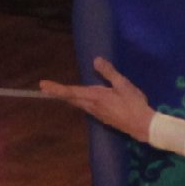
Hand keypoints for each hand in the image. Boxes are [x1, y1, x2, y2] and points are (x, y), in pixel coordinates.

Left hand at [42, 57, 161, 142]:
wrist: (141, 125)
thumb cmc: (133, 103)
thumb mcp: (123, 84)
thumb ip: (108, 72)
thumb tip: (95, 60)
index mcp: (95, 96)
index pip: (71, 92)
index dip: (56, 88)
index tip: (42, 86)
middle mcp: (91, 106)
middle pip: (71, 98)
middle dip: (58, 92)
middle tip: (44, 87)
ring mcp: (96, 113)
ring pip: (77, 103)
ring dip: (67, 97)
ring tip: (57, 91)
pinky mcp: (101, 117)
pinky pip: (85, 107)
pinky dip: (77, 101)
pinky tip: (80, 99)